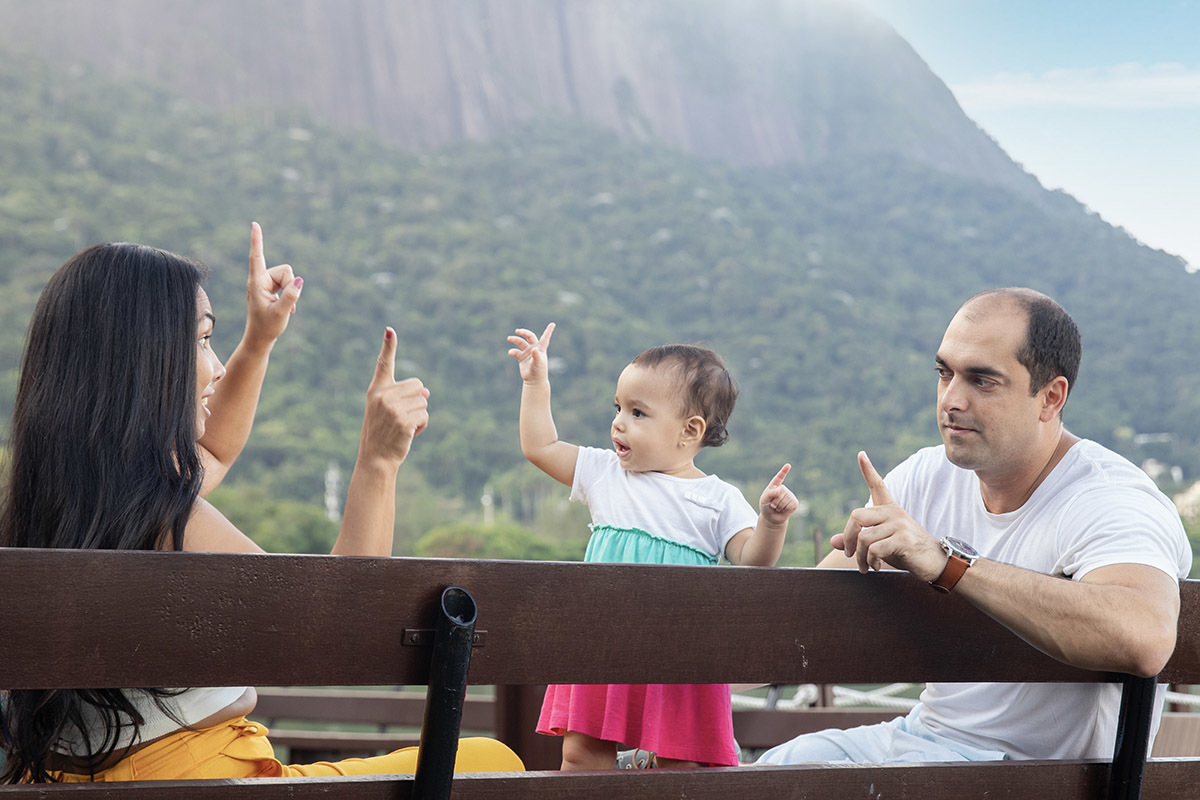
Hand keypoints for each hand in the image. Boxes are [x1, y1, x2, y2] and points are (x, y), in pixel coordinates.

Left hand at [244, 221, 302, 347]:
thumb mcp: (281, 313)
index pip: (257, 257)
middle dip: (291, 284)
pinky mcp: (271, 289)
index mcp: (256, 283)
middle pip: (285, 270)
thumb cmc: (267, 328)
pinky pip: (288, 284)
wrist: (260, 339)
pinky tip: (288, 309)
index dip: (257, 240)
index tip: (254, 224)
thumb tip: (300, 280)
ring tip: (284, 307)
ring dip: (291, 291)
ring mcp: (266, 284)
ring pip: (288, 277)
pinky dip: (291, 295)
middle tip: (287, 304)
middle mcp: (260, 280)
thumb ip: (291, 296)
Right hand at [358, 328, 429, 467]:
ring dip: (420, 415)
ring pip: (424, 400)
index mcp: (376, 390)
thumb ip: (404, 397)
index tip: (390, 330)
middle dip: (417, 400)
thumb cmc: (383, 434)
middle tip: (402, 417)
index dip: (388, 346)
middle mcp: (383, 396)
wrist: (375, 459)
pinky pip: (425, 415)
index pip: (384, 364)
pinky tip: (409, 434)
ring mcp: (392, 408)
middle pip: (418, 385)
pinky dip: (422, 425)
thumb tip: (427, 391)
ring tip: (403, 427)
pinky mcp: (403, 420)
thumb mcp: (388, 412)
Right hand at [506, 323, 555, 382]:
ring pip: (520, 343)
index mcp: (541, 348)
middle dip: (524, 332)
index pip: (545, 338)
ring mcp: (527, 352)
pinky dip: (513, 351)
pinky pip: (516, 352)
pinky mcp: (521, 357)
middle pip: (529, 337)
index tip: (553, 324)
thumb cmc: (539, 372)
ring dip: (515, 340)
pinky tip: (510, 353)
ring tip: (509, 338)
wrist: (534, 381)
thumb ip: (536, 356)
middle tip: (518, 331)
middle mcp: (534, 348)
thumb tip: (533, 349)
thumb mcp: (538, 363)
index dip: (548, 331)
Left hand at [759, 464, 799, 525]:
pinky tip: (783, 510)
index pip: (779, 478)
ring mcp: (790, 495)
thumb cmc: (766, 507)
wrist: (772, 518)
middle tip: (773, 505)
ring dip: (779, 506)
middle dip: (774, 501)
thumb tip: (779, 489)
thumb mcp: (764, 500)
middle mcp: (783, 489)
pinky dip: (785, 509)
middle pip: (780, 493)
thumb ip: (769, 494)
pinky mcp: (794, 502)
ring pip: (785, 500)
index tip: (788, 465)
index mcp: (774, 486)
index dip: (784, 471)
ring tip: (777, 507)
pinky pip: (791, 505)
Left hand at [832, 451, 947, 579]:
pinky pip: (874, 549)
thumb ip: (858, 541)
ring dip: (860, 557)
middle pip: (856, 516)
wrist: (937, 564)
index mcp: (890, 510)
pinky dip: (870, 561)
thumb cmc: (906, 552)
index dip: (868, 469)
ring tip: (866, 566)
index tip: (861, 454)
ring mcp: (899, 525)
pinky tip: (876, 566)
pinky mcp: (903, 539)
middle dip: (848, 537)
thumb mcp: (880, 544)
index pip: (878, 485)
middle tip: (850, 554)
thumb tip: (833, 541)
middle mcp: (894, 513)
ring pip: (863, 538)